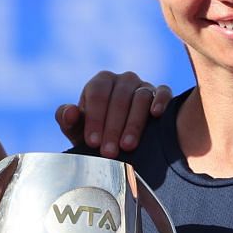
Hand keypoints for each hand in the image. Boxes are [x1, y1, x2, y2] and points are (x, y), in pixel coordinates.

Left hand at [54, 71, 171, 158]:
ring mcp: (144, 85)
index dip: (94, 118)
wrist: (121, 143)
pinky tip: (156, 115)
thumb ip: (69, 121)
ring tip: (128, 146)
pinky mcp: (161, 93)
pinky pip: (163, 92)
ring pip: (140, 97)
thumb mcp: (79, 131)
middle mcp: (123, 80)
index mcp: (101, 82)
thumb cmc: (97, 134)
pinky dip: (160, 101)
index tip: (92, 142)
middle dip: (113, 127)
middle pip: (119, 98)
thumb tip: (70, 112)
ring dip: (134, 123)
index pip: (97, 93)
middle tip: (108, 152)